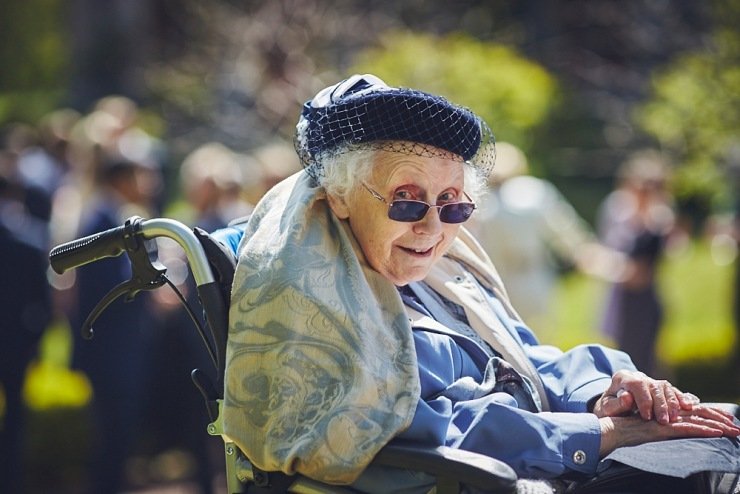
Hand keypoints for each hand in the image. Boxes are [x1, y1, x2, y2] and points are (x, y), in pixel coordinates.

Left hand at [592, 370, 699, 423]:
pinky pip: (673, 390)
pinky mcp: (660, 388)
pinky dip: (682, 398)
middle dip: (660, 404)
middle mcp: (637, 375)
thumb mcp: (607, 409)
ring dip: (673, 403)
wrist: (612, 408)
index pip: (636, 384)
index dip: (643, 400)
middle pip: (653, 386)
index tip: (646, 417)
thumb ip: (616, 404)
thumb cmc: (608, 411)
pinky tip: (689, 407)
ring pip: (665, 387)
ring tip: (675, 419)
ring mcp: (650, 380)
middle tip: (664, 421)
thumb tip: (627, 398)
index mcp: (622, 378)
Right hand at [598, 405, 739, 456]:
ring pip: (696, 420)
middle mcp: (667, 416)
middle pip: (698, 414)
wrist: (606, 429)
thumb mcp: (642, 428)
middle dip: (719, 419)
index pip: (691, 413)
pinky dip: (703, 430)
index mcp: (664, 416)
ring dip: (718, 425)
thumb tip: (668, 425)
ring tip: (735, 430)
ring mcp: (664, 422)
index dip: (709, 416)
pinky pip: (685, 429)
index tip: (725, 421)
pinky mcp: (660, 429)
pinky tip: (717, 432)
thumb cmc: (621, 430)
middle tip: (737, 427)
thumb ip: (655, 425)